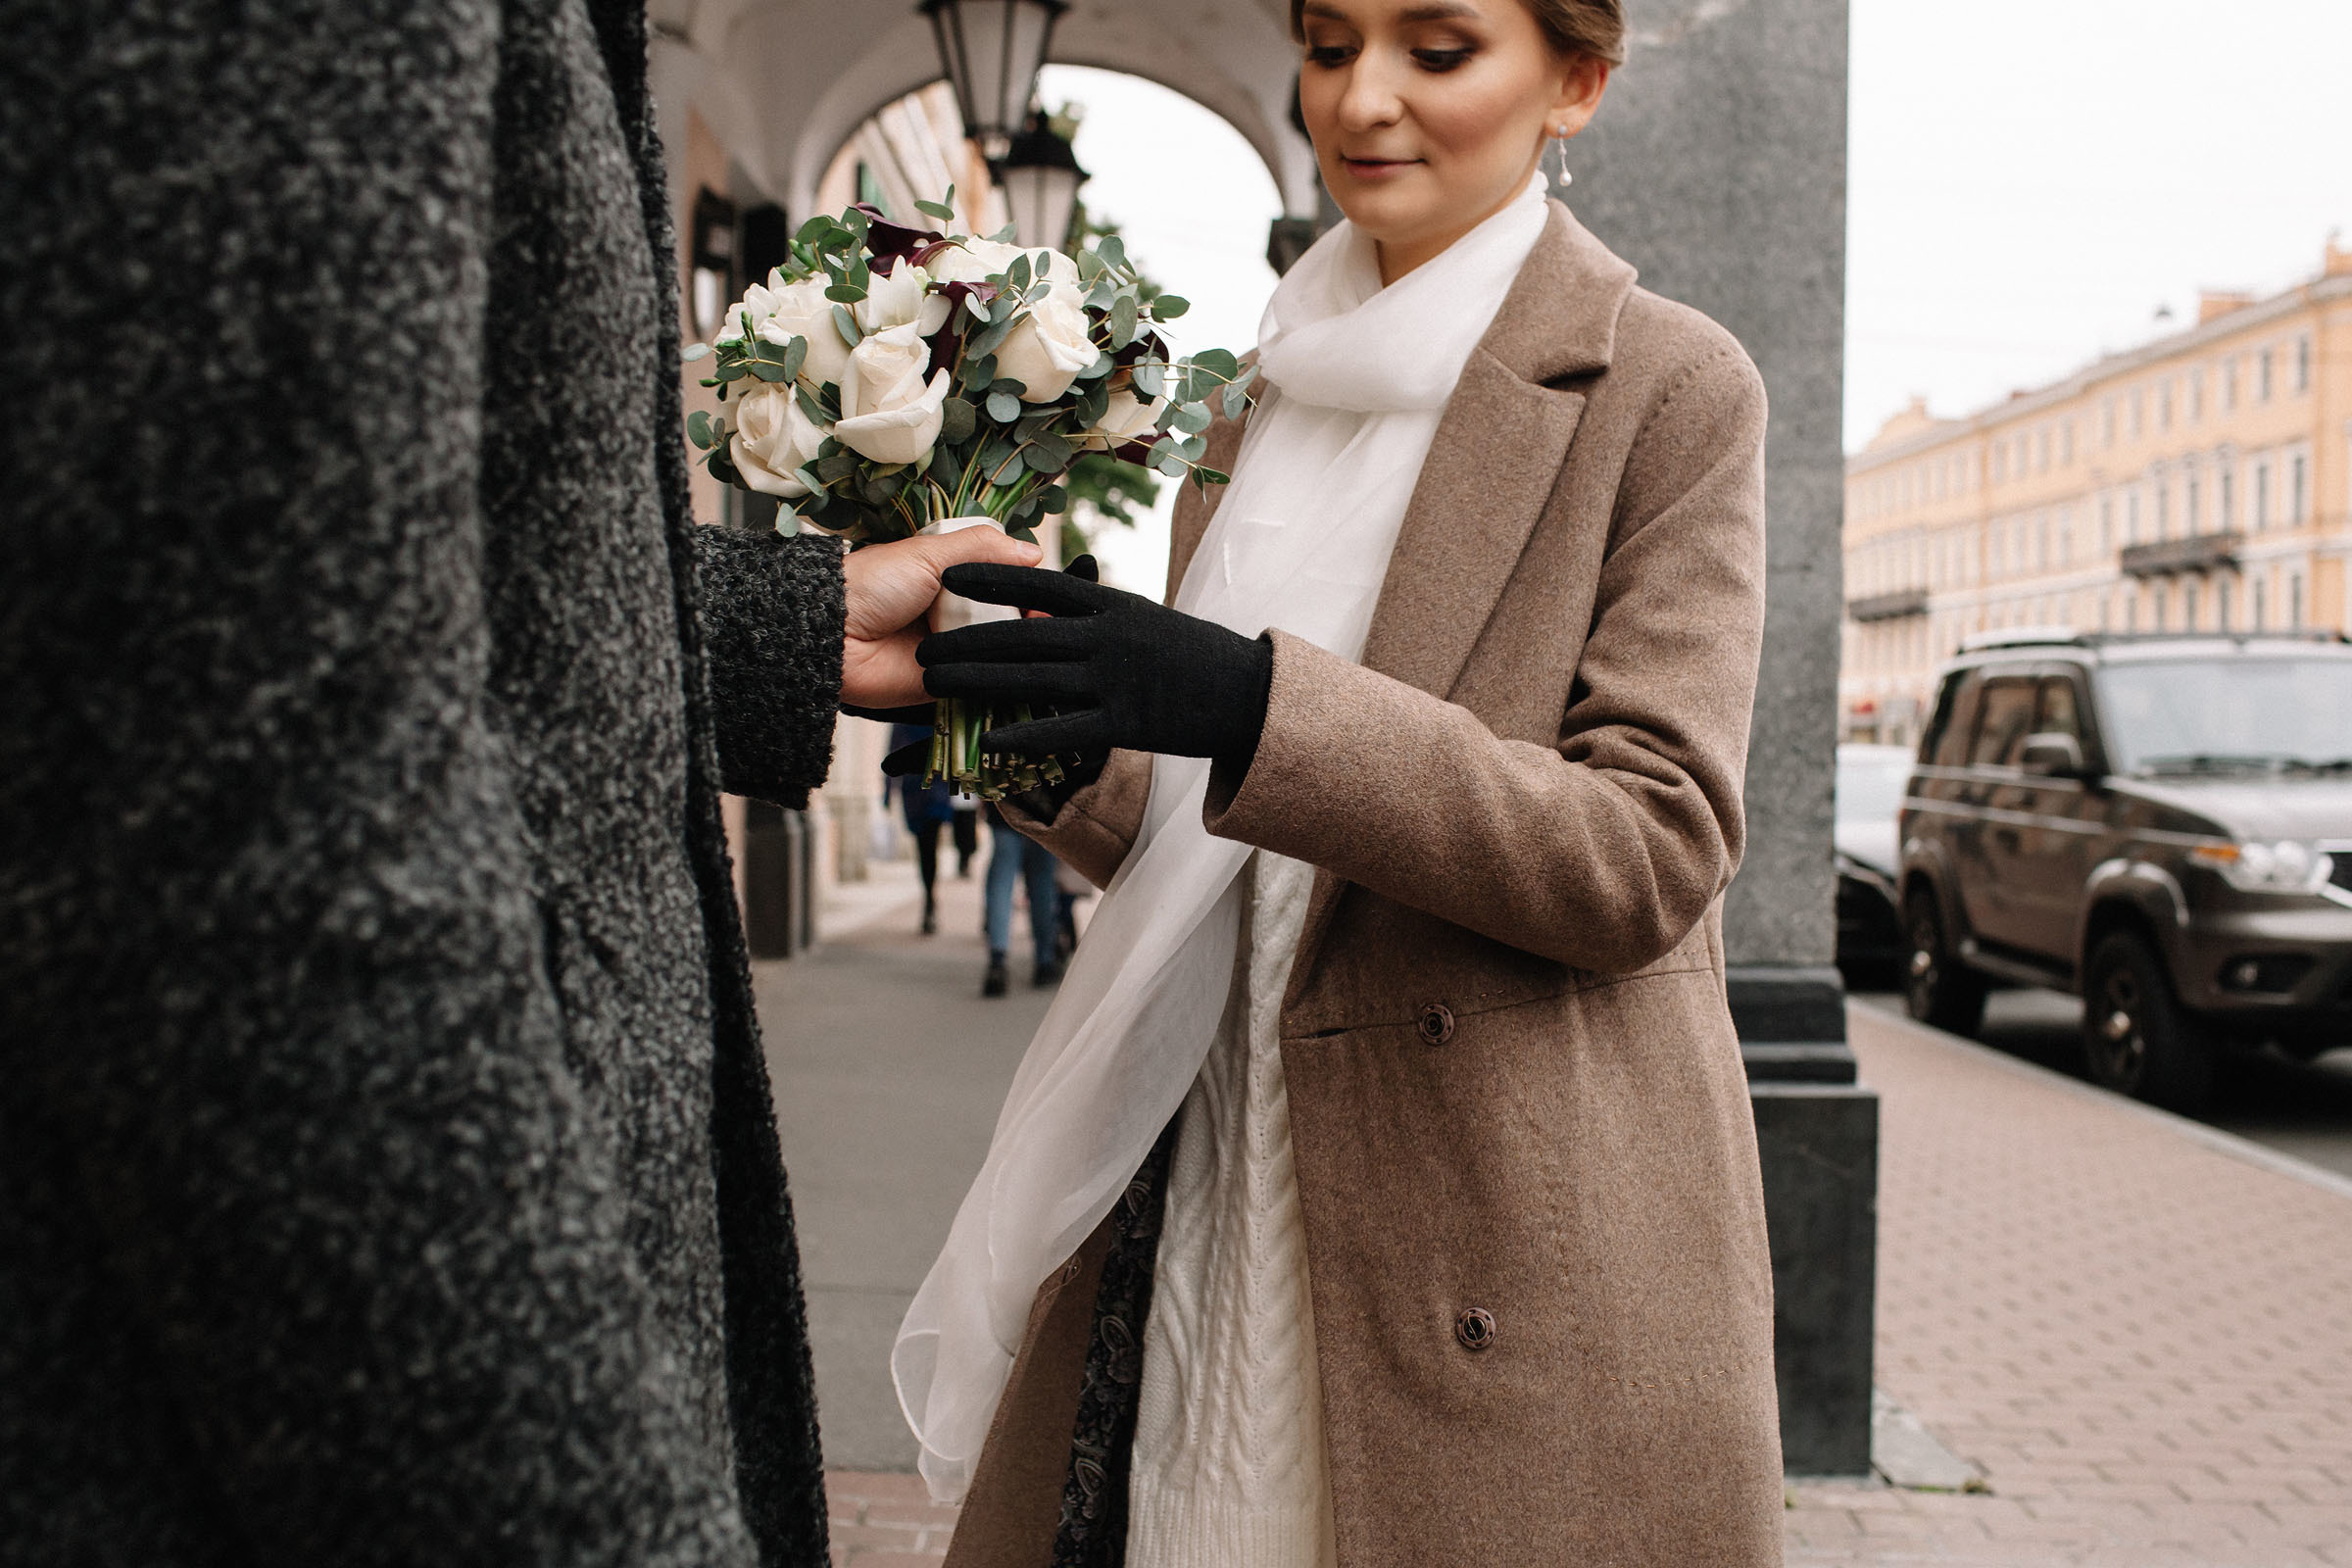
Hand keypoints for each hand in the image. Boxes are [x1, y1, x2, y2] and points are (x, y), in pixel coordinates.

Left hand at [839, 528, 1041, 708]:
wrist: (830, 635)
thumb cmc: (872, 584)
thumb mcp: (928, 552)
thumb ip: (981, 547)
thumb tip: (1035, 552)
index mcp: (949, 581)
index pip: (1000, 584)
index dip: (1025, 588)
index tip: (1050, 593)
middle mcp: (953, 616)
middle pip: (1004, 620)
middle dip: (1028, 621)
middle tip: (1050, 621)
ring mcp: (951, 653)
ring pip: (997, 653)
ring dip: (1018, 649)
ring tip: (1043, 644)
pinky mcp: (945, 687)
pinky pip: (980, 685)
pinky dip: (997, 680)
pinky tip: (1023, 672)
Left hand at [916, 564, 1272, 766]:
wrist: (1250, 692)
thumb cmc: (1199, 657)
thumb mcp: (1149, 619)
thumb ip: (1101, 611)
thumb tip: (1059, 597)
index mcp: (1113, 602)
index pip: (1039, 583)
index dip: (991, 576)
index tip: (949, 571)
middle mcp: (1107, 634)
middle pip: (1022, 632)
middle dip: (966, 638)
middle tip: (923, 645)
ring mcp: (1114, 678)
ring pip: (1032, 677)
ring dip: (977, 680)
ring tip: (934, 682)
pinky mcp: (1125, 721)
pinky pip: (1063, 727)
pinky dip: (1023, 732)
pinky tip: (987, 737)